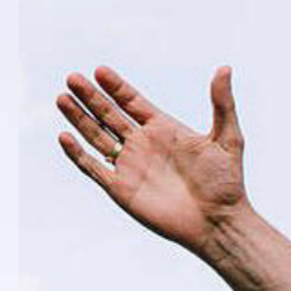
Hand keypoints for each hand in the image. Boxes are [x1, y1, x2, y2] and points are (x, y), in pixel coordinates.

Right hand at [56, 65, 249, 253]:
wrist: (216, 222)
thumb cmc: (226, 182)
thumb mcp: (228, 137)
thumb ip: (222, 103)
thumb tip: (225, 68)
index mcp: (163, 129)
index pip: (132, 102)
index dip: (116, 86)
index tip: (100, 70)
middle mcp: (142, 144)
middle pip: (108, 115)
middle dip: (90, 96)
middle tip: (72, 78)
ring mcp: (128, 166)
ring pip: (96, 136)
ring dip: (78, 118)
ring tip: (62, 98)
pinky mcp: (119, 188)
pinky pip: (92, 168)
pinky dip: (77, 153)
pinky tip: (64, 137)